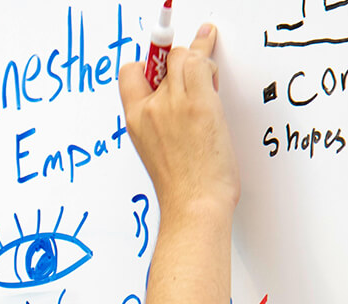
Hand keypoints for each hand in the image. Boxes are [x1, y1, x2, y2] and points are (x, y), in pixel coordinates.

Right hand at [119, 24, 239, 216]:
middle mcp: (149, 108)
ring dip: (200, 62)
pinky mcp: (198, 103)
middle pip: (162, 60)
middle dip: (182, 63)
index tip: (165, 70)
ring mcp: (172, 103)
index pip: (131, 73)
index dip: (149, 66)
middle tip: (198, 79)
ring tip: (210, 86)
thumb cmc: (183, 186)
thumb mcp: (157, 149)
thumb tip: (177, 100)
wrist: (194, 204)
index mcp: (135, 119)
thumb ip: (161, 120)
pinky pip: (201, 63)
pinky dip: (211, 66)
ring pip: (183, 56)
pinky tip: (216, 84)